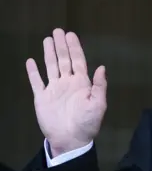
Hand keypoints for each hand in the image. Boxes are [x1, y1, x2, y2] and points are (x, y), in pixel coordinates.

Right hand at [26, 28, 106, 157]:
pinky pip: (36, 82)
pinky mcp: (42, 98)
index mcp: (82, 83)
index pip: (78, 60)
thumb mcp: (98, 104)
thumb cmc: (88, 123)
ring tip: (47, 39)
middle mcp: (68, 82)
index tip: (71, 35)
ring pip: (50, 67)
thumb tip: (101, 67)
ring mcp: (54, 89)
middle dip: (61, 45)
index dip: (75, 47)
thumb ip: (99, 86)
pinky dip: (33, 72)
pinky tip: (30, 61)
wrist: (71, 139)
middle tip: (58, 30)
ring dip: (49, 53)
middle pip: (64, 59)